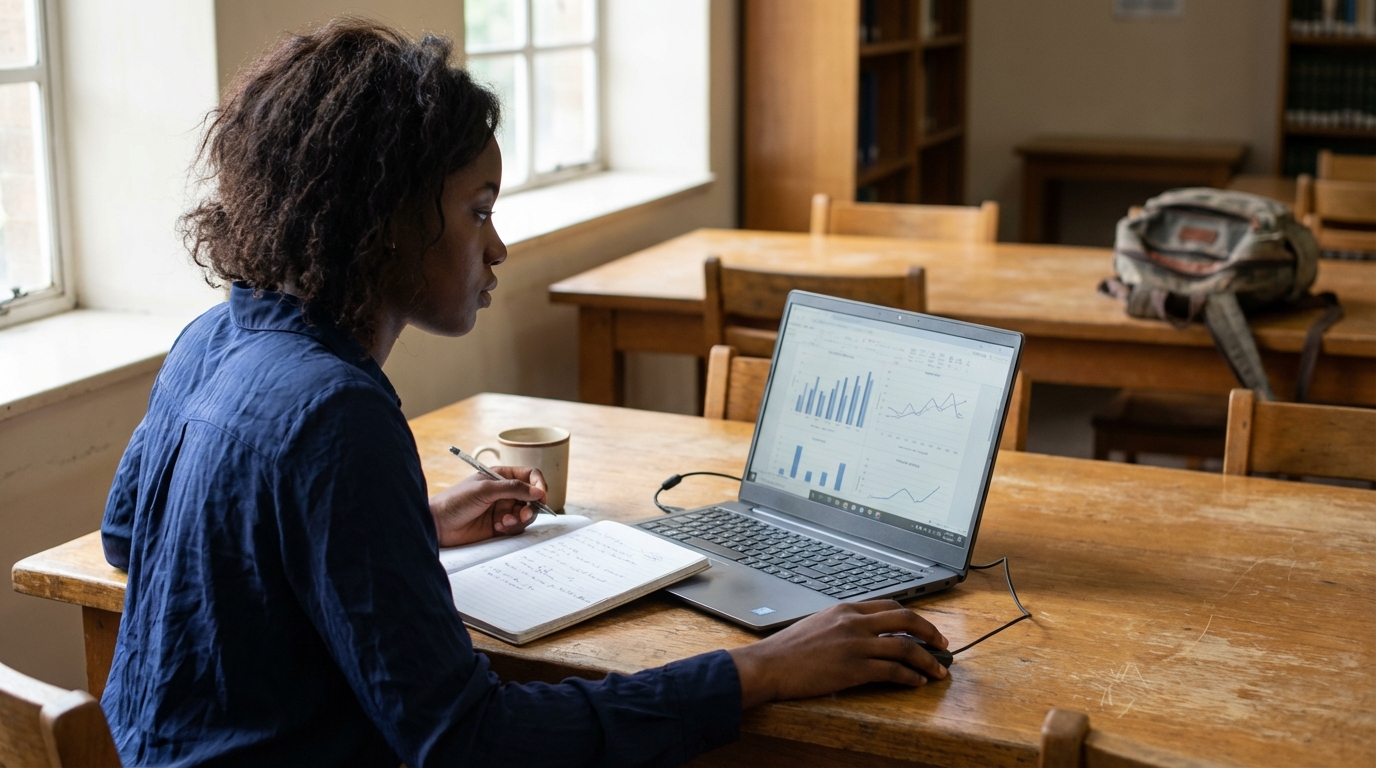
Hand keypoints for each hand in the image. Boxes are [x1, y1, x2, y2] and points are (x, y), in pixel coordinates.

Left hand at [429, 466, 547, 546]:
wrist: (439, 525)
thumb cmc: (456, 501)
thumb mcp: (485, 489)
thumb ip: (513, 489)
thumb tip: (538, 491)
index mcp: (501, 476)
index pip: (529, 476)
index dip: (539, 484)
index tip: (541, 496)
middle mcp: (505, 492)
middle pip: (532, 497)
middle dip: (531, 506)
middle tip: (522, 514)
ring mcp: (503, 509)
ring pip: (526, 513)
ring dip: (520, 518)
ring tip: (505, 522)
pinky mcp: (501, 526)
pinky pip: (517, 527)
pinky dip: (512, 527)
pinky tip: (498, 527)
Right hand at [726, 600, 948, 707]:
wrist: (770, 665)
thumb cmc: (788, 649)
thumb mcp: (818, 624)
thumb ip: (843, 624)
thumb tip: (865, 633)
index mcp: (846, 609)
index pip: (890, 607)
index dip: (913, 618)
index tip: (925, 629)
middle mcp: (855, 622)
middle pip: (905, 620)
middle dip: (930, 632)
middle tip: (943, 645)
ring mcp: (856, 645)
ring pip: (905, 648)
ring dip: (927, 660)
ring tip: (938, 671)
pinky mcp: (854, 669)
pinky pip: (892, 671)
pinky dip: (910, 677)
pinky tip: (917, 682)